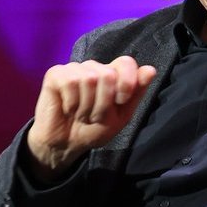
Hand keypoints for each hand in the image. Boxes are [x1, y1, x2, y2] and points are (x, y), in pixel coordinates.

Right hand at [24, 56, 158, 176]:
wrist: (67, 144)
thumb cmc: (94, 129)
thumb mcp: (121, 116)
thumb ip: (136, 93)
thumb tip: (151, 70)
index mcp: (113, 74)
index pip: (126, 63)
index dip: (126, 83)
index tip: (121, 101)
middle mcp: (95, 67)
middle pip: (108, 75)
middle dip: (103, 104)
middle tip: (94, 115)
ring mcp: (75, 69)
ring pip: (88, 79)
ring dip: (86, 106)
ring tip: (80, 114)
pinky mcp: (56, 74)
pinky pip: (70, 82)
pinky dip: (71, 103)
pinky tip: (68, 108)